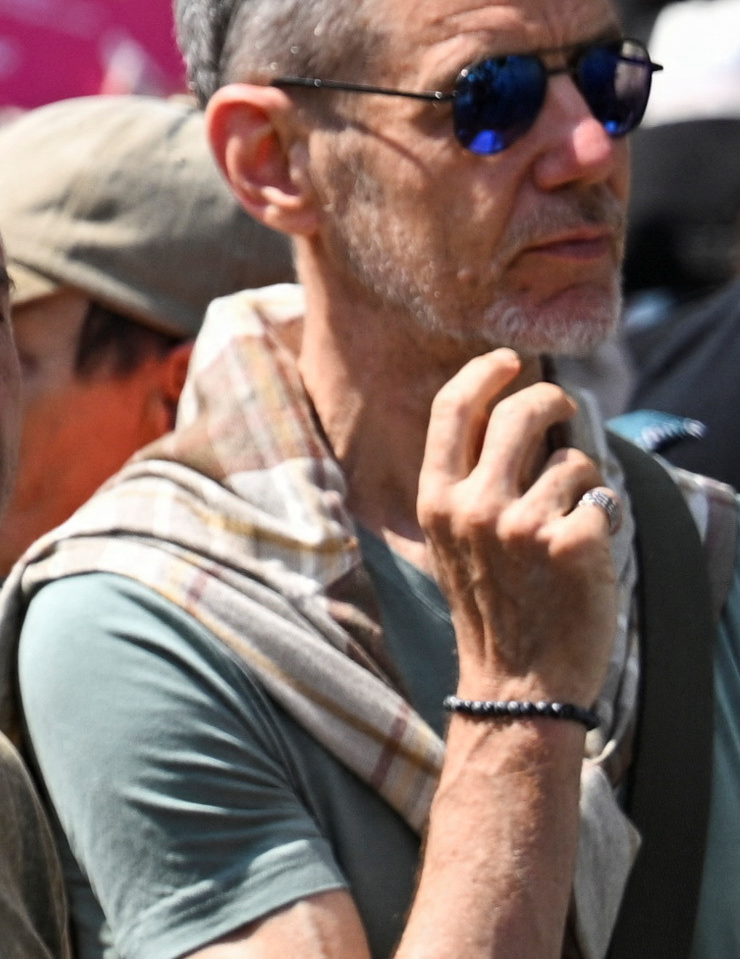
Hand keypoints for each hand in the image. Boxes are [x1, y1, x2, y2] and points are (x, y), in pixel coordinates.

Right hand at [416, 346, 620, 714]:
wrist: (517, 680)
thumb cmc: (490, 606)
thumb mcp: (451, 539)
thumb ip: (468, 482)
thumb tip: (510, 417)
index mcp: (435, 497)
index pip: (453, 408)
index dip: (484, 373)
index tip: (508, 359)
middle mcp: (473, 504)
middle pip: (517, 414)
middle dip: (550, 398)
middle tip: (563, 404)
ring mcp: (522, 524)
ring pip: (572, 461)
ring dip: (584, 481)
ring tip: (574, 519)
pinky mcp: (573, 544)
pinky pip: (602, 499)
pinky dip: (604, 518)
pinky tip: (589, 550)